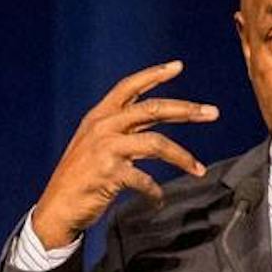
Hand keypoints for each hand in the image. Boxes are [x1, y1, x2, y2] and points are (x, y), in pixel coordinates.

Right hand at [32, 60, 219, 247]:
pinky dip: (156, 192)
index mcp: (99, 116)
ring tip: (199, 170)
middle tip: (213, 112)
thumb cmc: (82, 176)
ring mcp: (106, 148)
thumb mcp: (98, 144)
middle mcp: (103, 127)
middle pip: (153, 109)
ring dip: (183, 157)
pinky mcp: (109, 173)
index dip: (153, 74)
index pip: (128, 87)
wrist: (58, 206)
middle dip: (186, 109)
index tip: (178, 66)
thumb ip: (126, 132)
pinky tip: (158, 201)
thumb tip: (160, 127)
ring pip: (156, 143)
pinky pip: (145, 180)